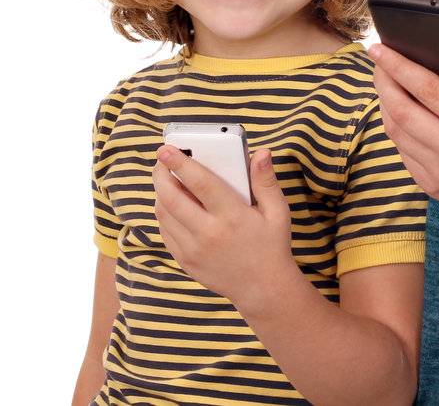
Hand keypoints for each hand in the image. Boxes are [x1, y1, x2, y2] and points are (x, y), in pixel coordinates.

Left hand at [153, 146, 299, 305]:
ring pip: (164, 215)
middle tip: (162, 160)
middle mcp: (209, 233)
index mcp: (233, 217)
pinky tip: (171, 203)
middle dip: (161, 175)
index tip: (166, 149)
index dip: (181, 164)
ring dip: (160, 193)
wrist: (262, 289)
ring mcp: (193, 250)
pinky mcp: (185, 261)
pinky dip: (163, 213)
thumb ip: (266, 181)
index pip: (201, 183)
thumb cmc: (271, 245)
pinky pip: (165, 232)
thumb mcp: (278, 212)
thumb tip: (261, 153)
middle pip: (172, 198)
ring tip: (166, 178)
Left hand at [369, 43, 438, 229]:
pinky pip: (402, 151)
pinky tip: (395, 111)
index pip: (430, 89)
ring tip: (384, 82)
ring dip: (384, 103)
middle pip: (403, 110)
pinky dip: (394, 127)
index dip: (400, 66)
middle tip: (376, 61)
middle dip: (384, 81)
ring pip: (397, 131)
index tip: (380, 49)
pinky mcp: (430, 185)